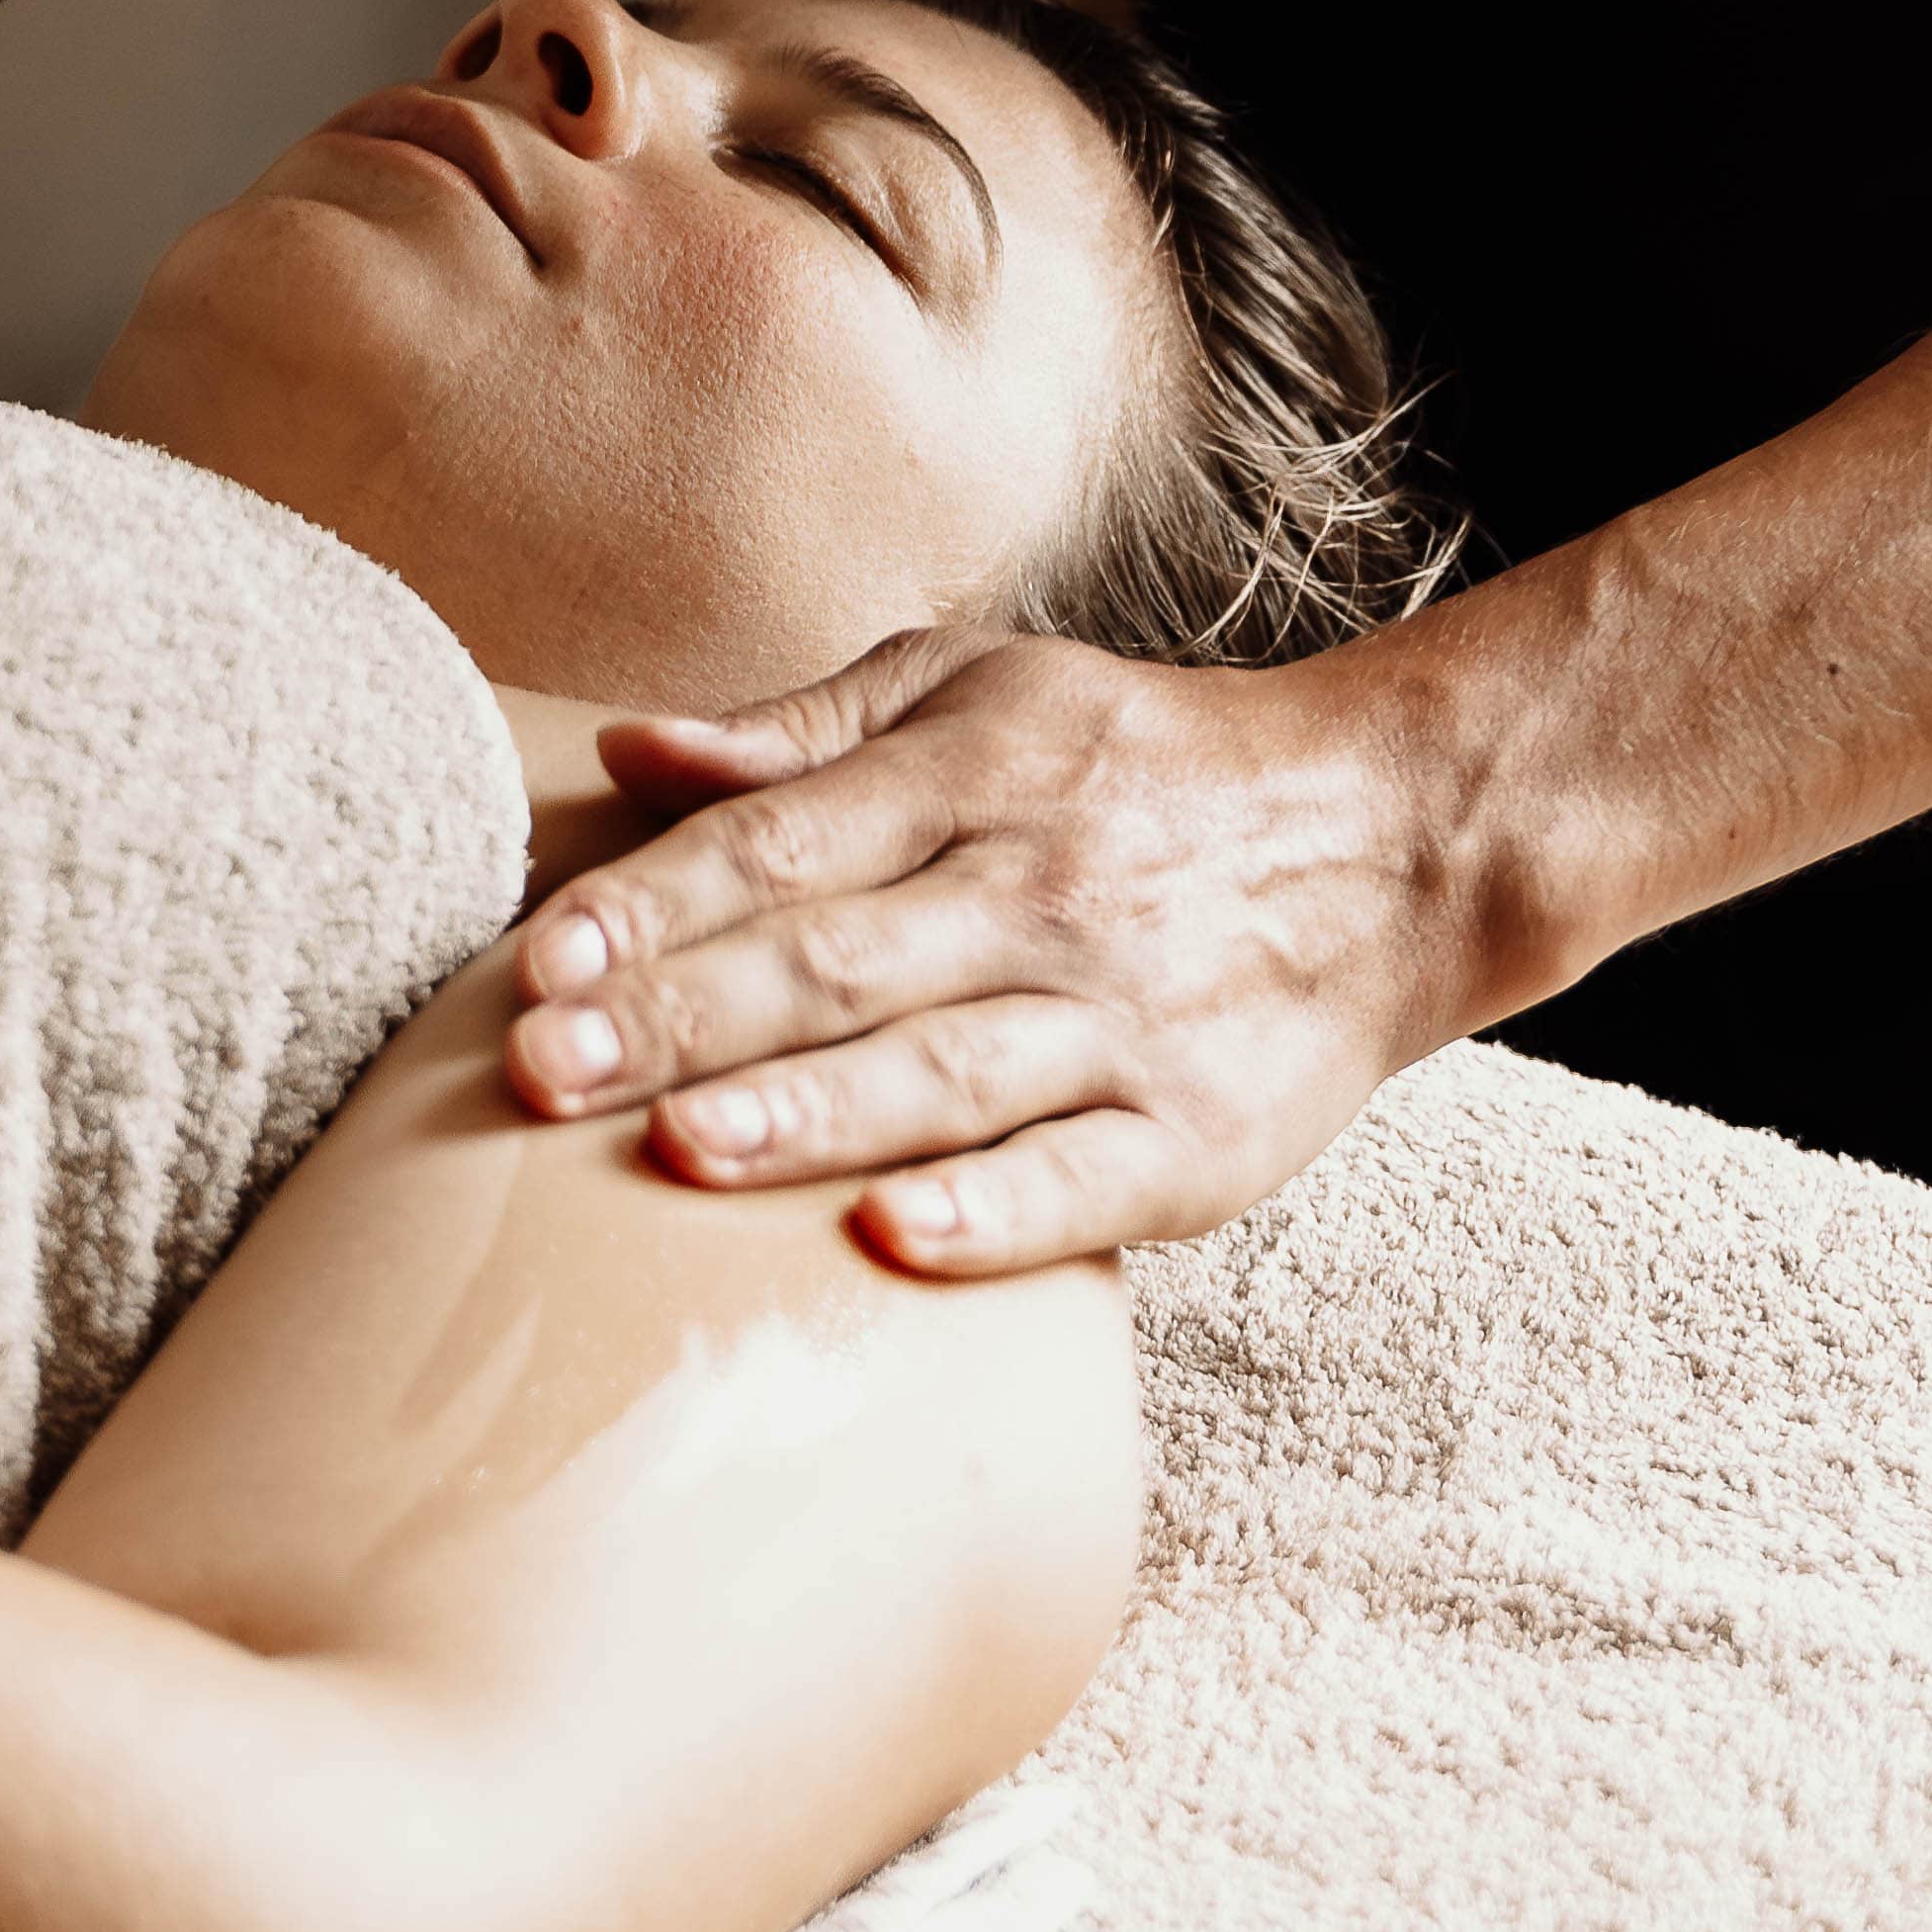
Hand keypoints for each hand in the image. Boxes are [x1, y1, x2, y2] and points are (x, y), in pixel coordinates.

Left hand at [498, 622, 1483, 1276]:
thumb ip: (801, 730)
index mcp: (975, 771)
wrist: (1394, 840)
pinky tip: (890, 1241)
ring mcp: (1122, 1020)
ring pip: (942, 1073)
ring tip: (677, 1150)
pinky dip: (991, 1213)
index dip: (655, 902)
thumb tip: (630, 751)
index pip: (783, 842)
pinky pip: (1080, 1182)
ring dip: (806, 1114)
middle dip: (680, 1015)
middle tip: (538, 1071)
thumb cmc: (1141, 767)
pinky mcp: (1196, 1139)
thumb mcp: (982, 690)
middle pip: (836, 960)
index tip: (537, 961)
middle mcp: (1039, 889)